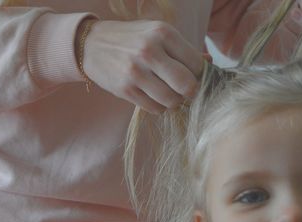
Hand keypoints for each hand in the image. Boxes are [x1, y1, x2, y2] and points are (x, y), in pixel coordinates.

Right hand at [82, 20, 203, 113]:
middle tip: (185, 91)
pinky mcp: (125, 90)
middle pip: (187, 85)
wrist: (92, 45)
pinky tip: (154, 96)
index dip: (199, 75)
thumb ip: (182, 49)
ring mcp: (136, 72)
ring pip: (171, 101)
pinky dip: (159, 107)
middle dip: (191, 92)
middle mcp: (150, 51)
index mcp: (163, 33)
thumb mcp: (156, 33)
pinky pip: (154, 109)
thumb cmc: (131, 39)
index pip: (196, 64)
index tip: (194, 77)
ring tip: (169, 94)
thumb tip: (209, 63)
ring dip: (174, 102)